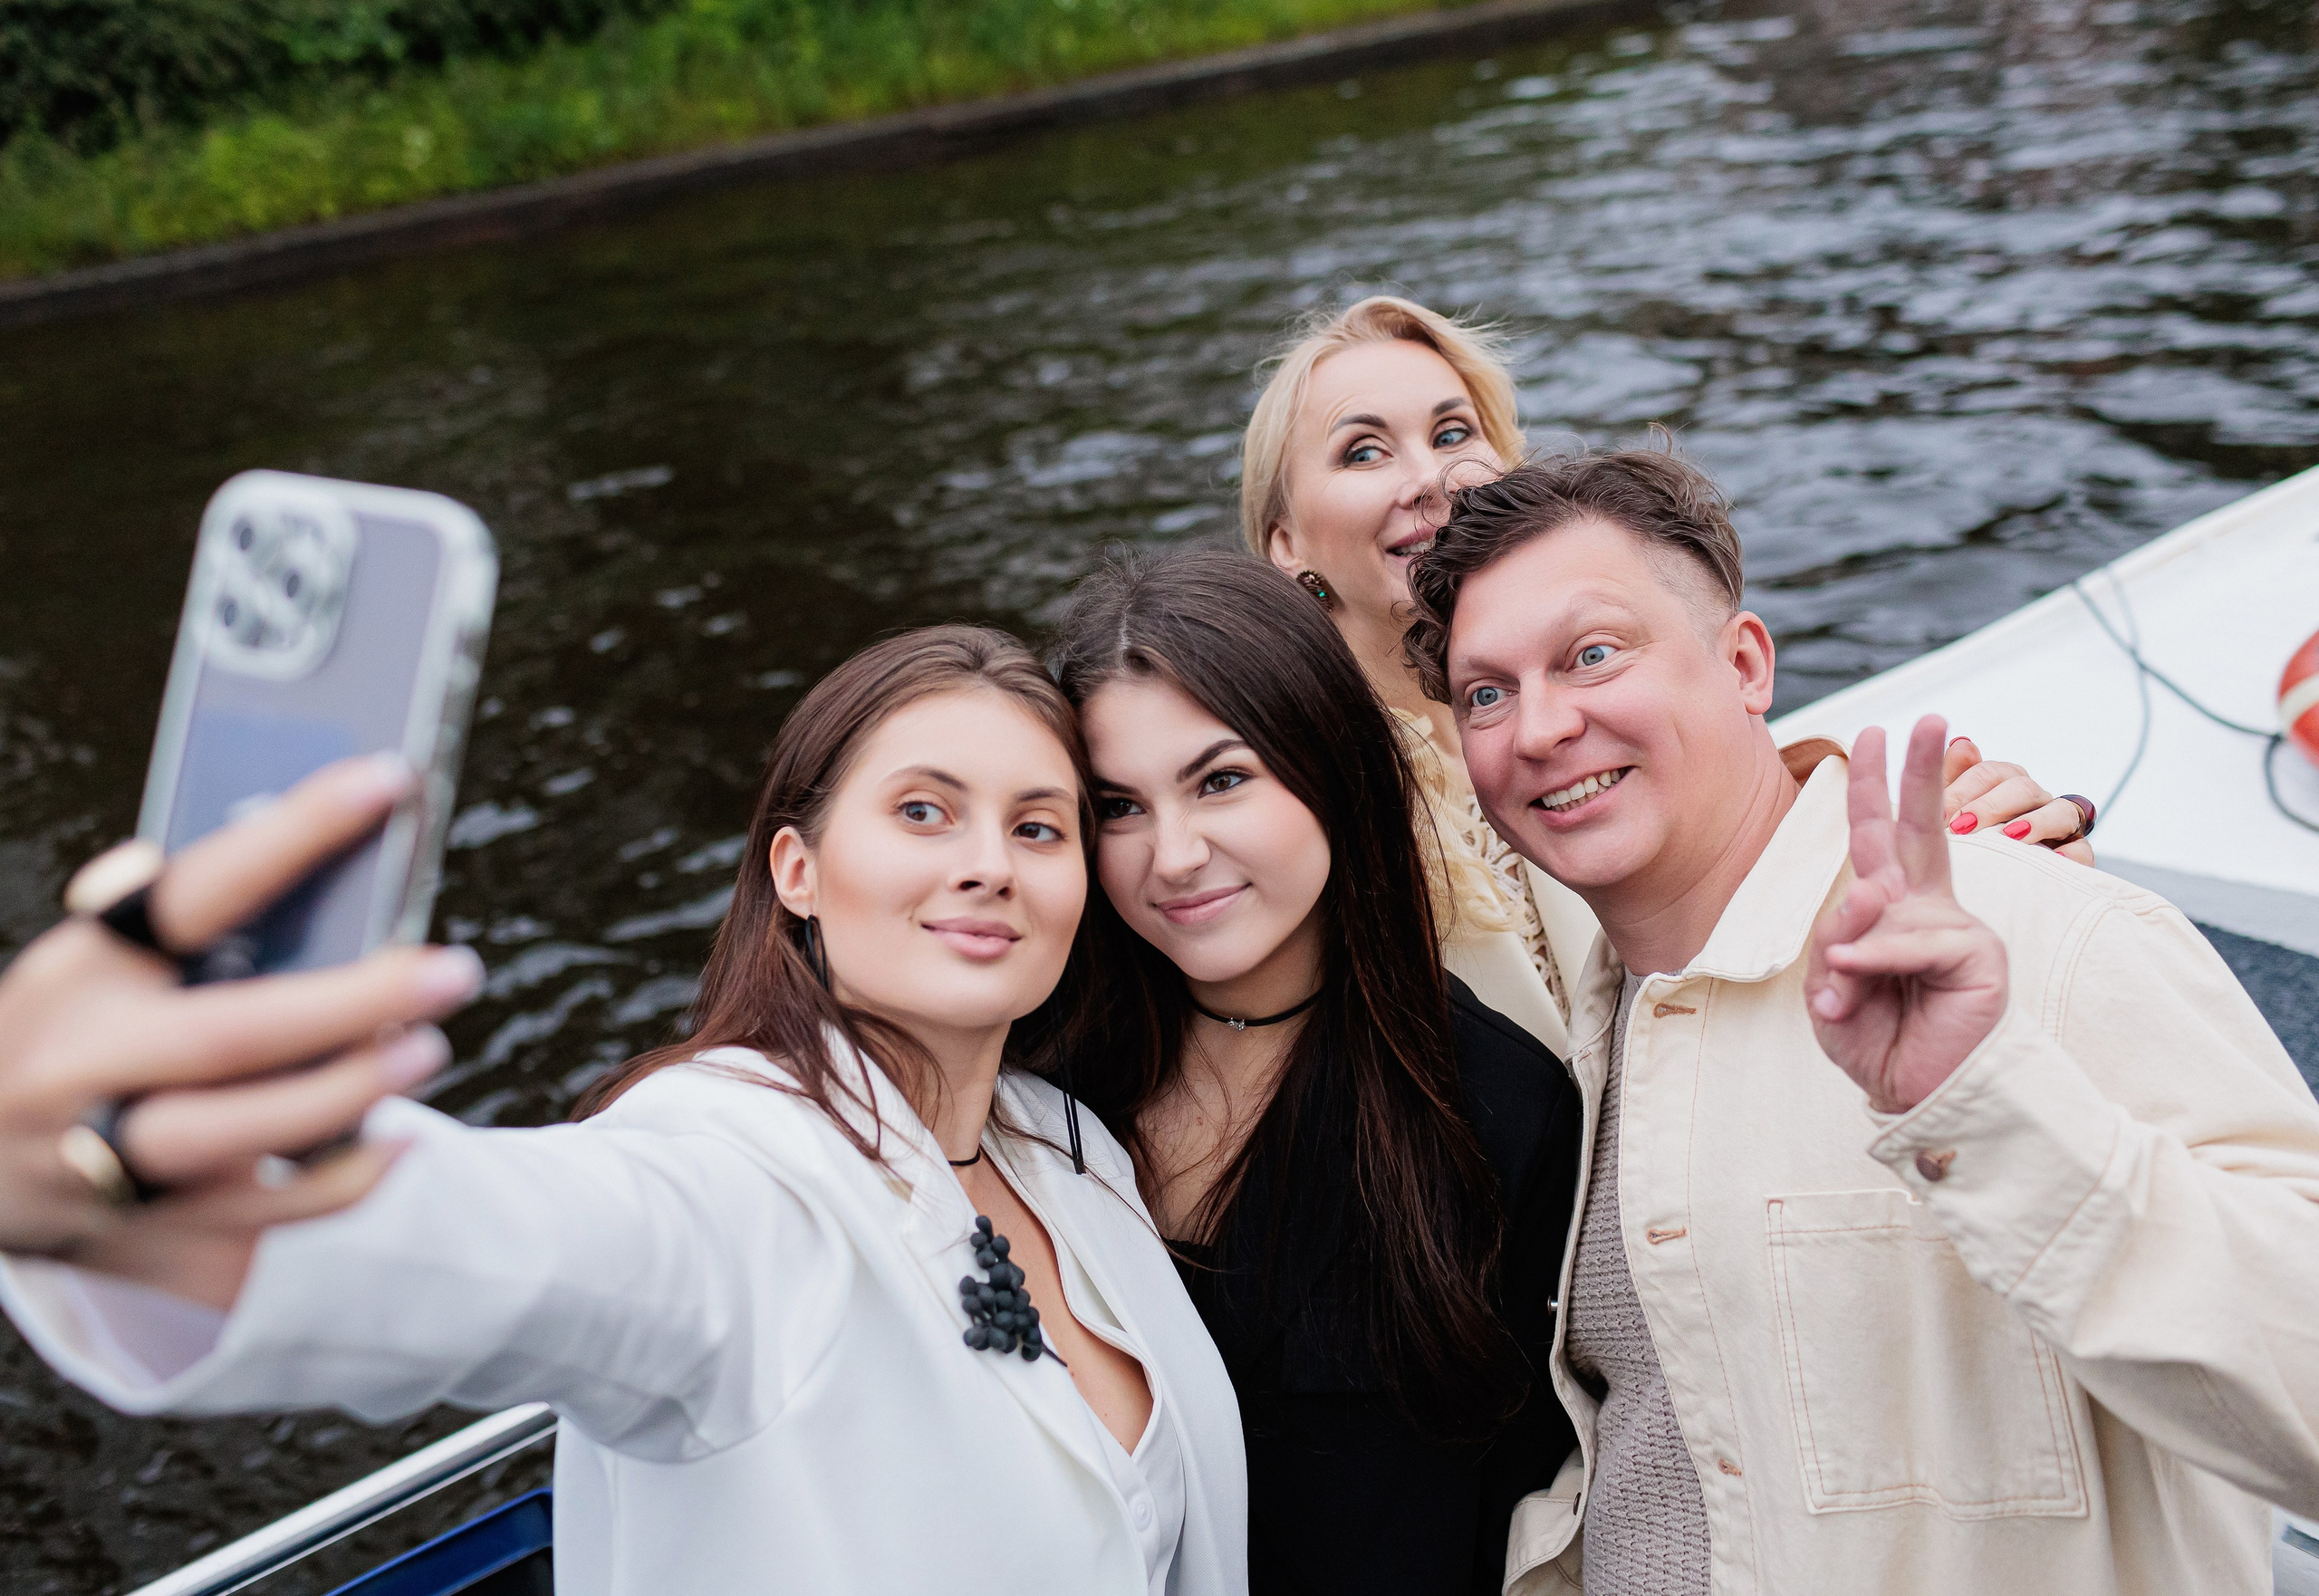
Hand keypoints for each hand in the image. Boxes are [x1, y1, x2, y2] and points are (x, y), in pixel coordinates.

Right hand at [0, 755, 482, 1304]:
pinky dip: (342, 1185)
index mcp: (77, 980)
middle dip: (352, 1002)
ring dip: (349, 1096)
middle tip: (452, 969)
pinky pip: (264, 1225)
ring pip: (240, 1141)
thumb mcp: (81, 967)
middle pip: (229, 1036)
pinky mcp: (151, 1242)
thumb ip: (155, 914)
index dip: (292, 834)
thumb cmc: (62, 1042)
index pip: (195, 893)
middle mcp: (83, 1075)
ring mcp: (107, 1168)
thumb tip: (243, 847)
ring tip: (425, 1050)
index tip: (385, 781)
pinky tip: (393, 1145)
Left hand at [1807, 717, 2010, 1114]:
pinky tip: (1856, 981)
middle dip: (1920, 772)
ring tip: (1843, 993)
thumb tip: (1867, 896)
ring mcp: (1958, 927)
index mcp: (1895, 908)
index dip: (1877, 787)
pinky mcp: (1979, 956)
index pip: (1882, 837)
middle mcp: (1929, 907)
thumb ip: (1836, 942)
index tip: (1874, 734)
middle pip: (1922, 827)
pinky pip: (1912, 939)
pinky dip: (1878, 959)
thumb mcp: (1832, 991)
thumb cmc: (1880, 1042)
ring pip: (1885, 906)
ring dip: (1853, 949)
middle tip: (1927, 717)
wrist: (1923, 1098)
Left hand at [1940, 737, 2094, 864]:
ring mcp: (2059, 827)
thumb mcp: (1950, 814)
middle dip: (1991, 805)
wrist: (1982, 889)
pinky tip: (2055, 860)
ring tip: (2009, 837)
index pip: (1990, 773)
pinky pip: (2083, 850)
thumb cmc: (1964, 844)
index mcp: (2002, 785)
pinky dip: (2073, 854)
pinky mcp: (2075, 857)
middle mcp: (2034, 801)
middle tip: (1962, 827)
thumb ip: (1950, 778)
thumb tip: (1962, 743)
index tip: (1941, 812)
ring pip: (2060, 811)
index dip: (1965, 788)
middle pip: (2023, 787)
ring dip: (2036, 822)